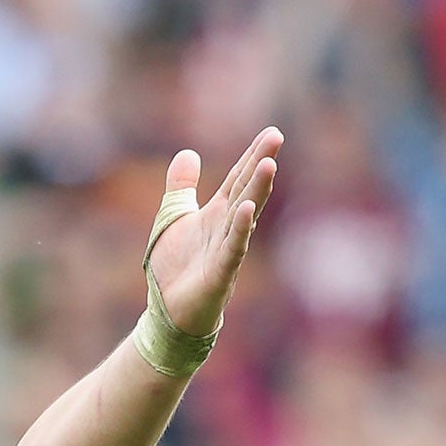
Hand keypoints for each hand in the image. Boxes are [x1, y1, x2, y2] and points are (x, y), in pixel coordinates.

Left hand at [146, 127, 280, 336]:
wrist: (169, 313)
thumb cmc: (175, 268)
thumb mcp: (173, 219)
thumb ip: (181, 188)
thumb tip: (187, 153)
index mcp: (217, 214)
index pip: (238, 179)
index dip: (252, 156)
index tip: (272, 132)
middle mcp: (226, 228)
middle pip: (246, 190)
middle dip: (260, 164)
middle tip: (276, 136)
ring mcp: (226, 250)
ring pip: (244, 216)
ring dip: (257, 191)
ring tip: (269, 164)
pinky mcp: (220, 274)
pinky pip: (233, 248)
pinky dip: (241, 229)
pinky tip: (248, 209)